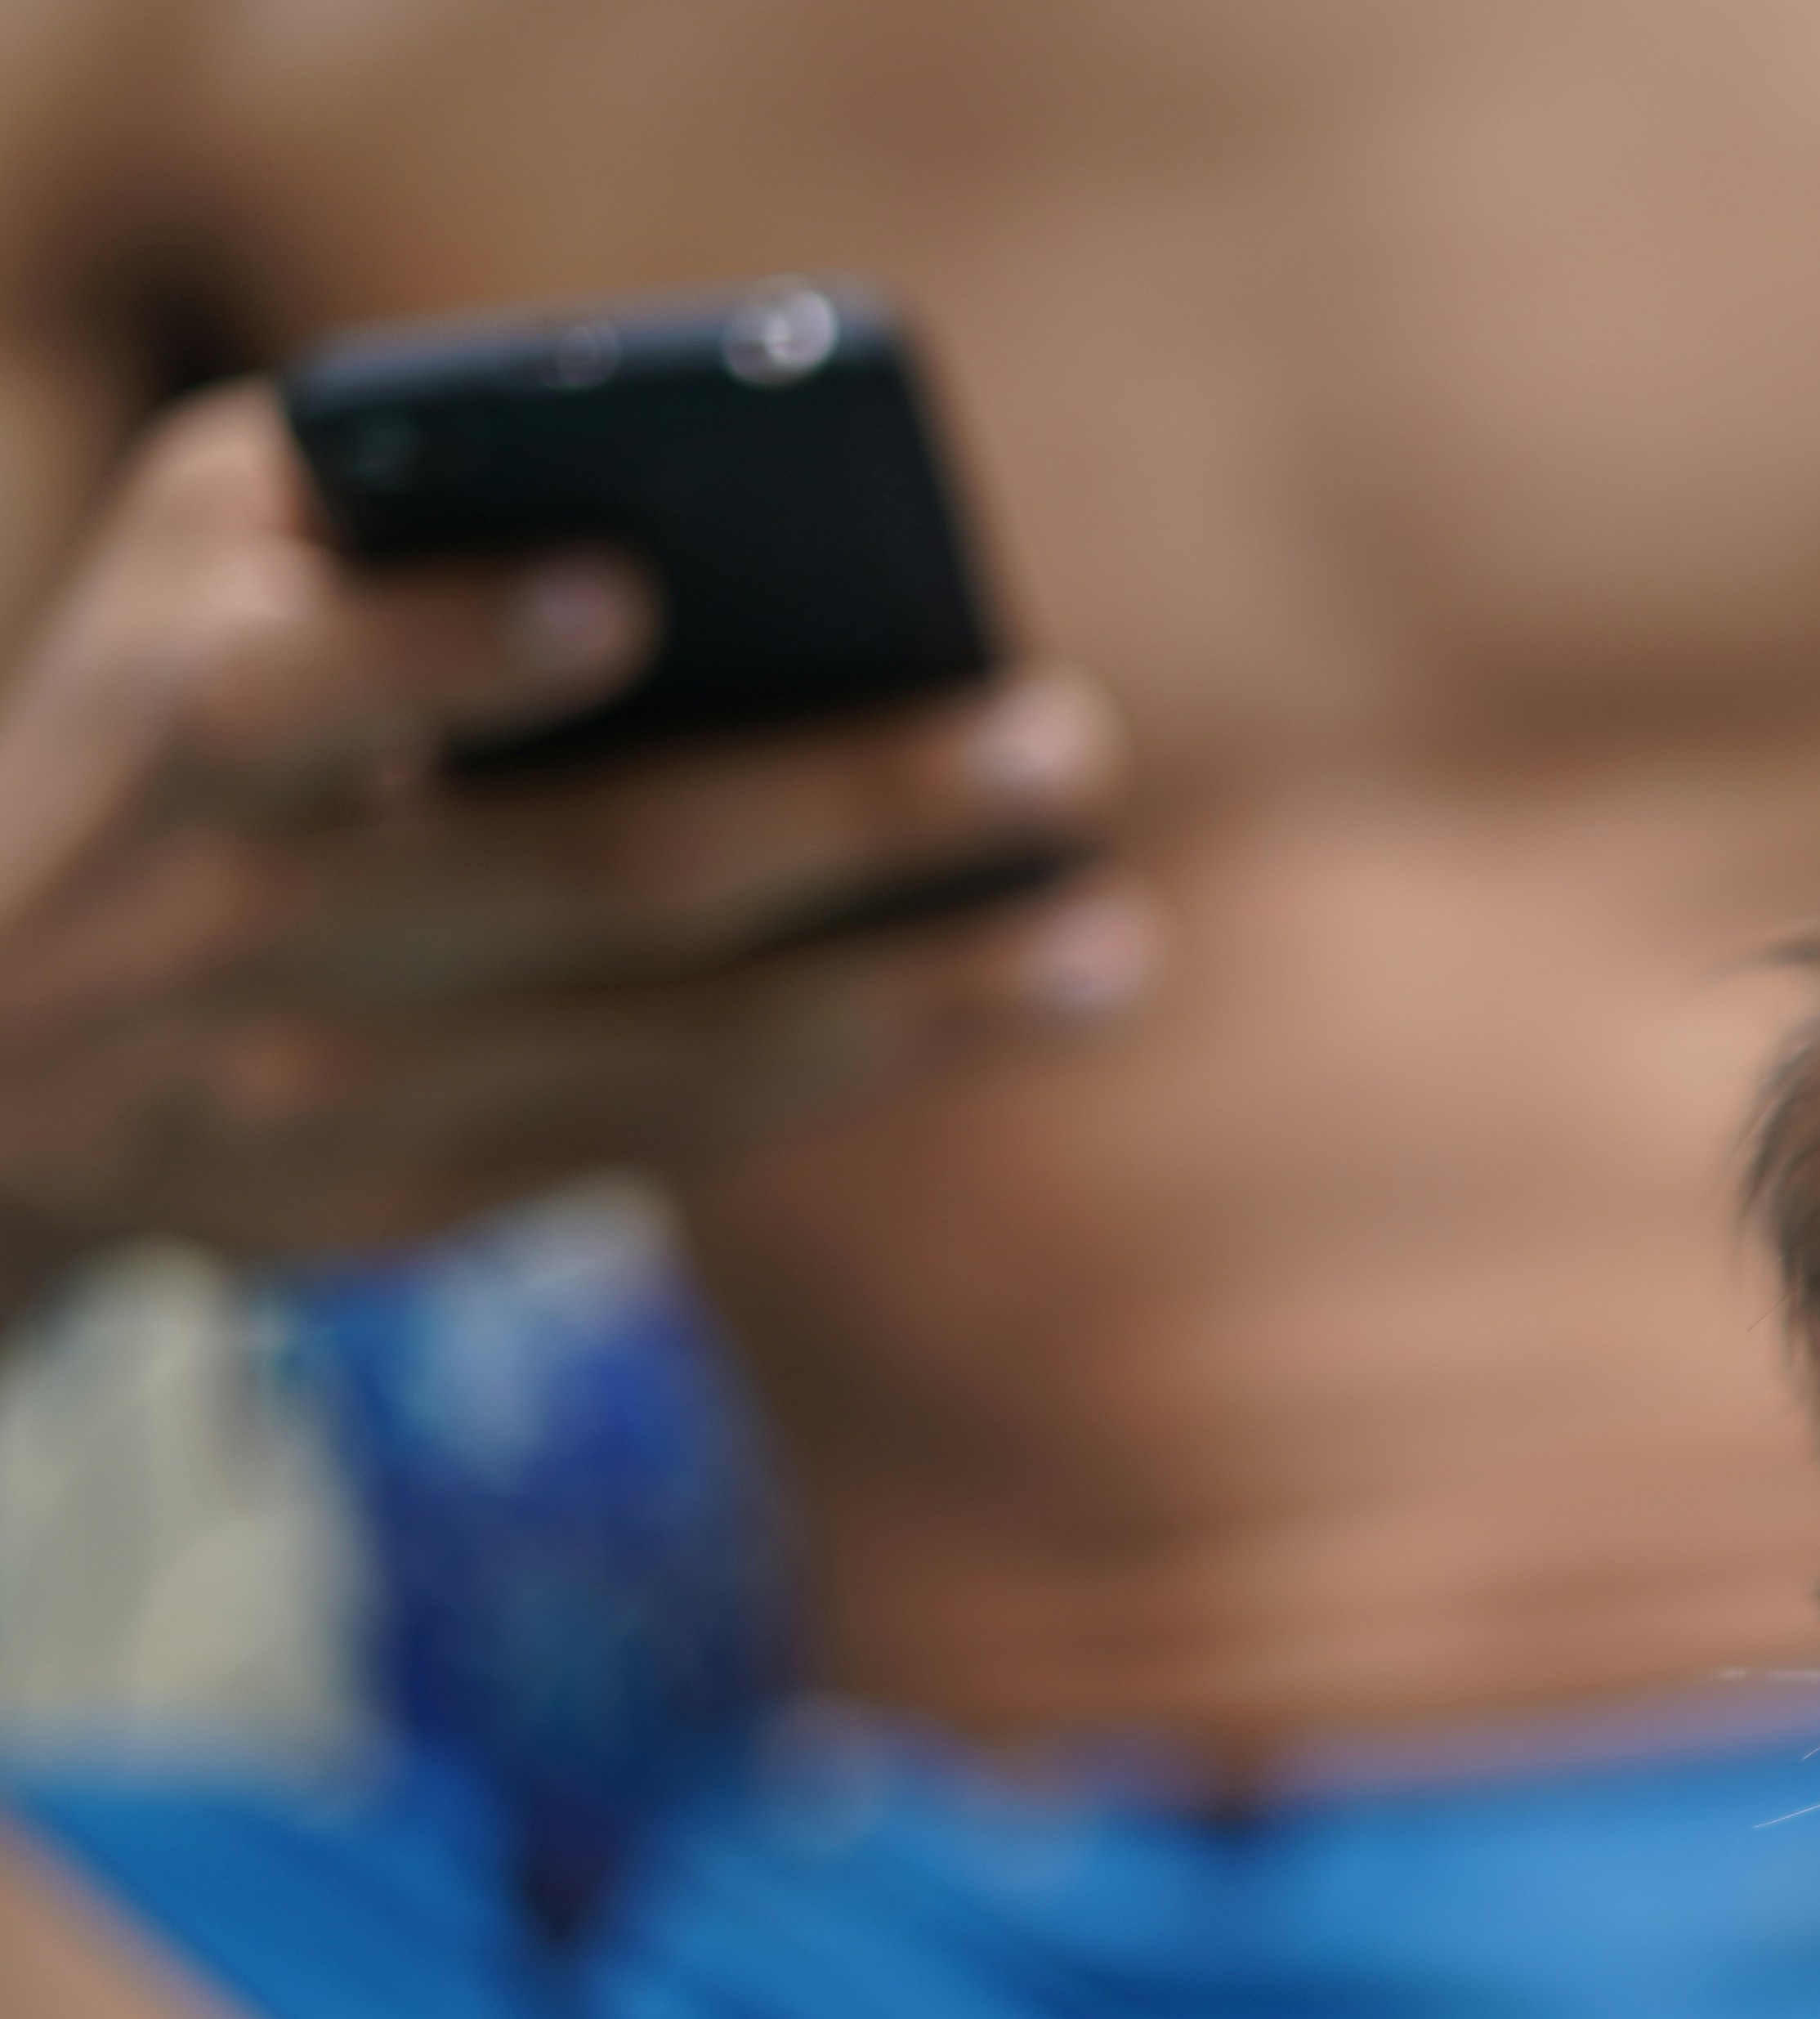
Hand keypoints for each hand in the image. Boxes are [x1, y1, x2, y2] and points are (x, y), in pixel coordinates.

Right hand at [0, 381, 1155, 1307]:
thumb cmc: (173, 710)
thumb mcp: (201, 557)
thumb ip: (378, 478)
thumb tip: (659, 475)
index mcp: (194, 719)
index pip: (311, 688)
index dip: (457, 648)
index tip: (625, 590)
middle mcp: (256, 918)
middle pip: (590, 871)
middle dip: (851, 804)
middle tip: (1062, 739)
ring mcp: (335, 1087)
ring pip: (674, 1043)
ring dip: (920, 990)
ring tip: (1108, 935)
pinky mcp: (411, 1204)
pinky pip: (668, 1133)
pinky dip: (849, 1066)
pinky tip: (1003, 1005)